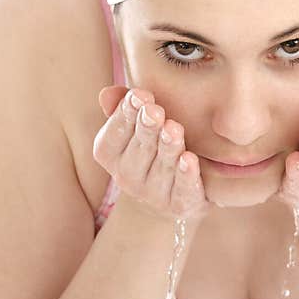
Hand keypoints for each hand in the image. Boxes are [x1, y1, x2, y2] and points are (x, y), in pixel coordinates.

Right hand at [93, 86, 209, 221]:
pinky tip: (190, 159)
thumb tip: (109, 93)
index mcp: (111, 155)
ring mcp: (154, 194)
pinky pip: (182, 190)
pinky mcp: (180, 205)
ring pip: (162, 168)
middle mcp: (128, 177)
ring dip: (167, 148)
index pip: (115, 133)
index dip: (126, 114)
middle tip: (155, 111)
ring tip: (174, 129)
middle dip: (147, 129)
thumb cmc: (151, 150)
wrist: (171, 198)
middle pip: (139, 149)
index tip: (139, 95)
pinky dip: (186, 175)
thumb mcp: (136, 128)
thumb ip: (123, 109)